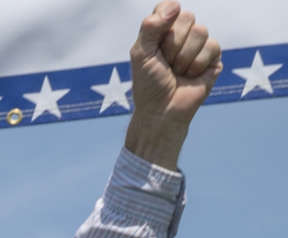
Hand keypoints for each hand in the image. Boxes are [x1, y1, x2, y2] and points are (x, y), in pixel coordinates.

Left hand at [124, 2, 222, 167]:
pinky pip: (213, 46)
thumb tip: (175, 5)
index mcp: (161, 31)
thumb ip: (151, 27)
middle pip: (187, 17)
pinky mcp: (214, 57)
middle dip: (172, 44)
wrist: (162, 110)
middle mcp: (181, 34)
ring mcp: (198, 45)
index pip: (168, 7)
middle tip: (165, 62)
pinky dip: (198, 64)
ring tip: (177, 71)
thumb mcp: (141, 54)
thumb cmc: (148, 84)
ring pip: (201, 31)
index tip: (157, 38)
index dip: (165, 17)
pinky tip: (191, 75)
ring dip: (184, 57)